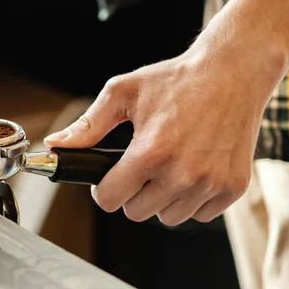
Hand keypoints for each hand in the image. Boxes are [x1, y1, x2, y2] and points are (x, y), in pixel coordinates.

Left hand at [43, 45, 266, 225]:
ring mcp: (210, 183)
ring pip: (168, 217)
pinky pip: (200, 215)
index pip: (110, 200)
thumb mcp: (123, 93)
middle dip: (131, 191)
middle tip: (140, 165)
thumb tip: (56, 144)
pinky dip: (192, 199)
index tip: (109, 177)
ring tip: (167, 165)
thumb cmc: (176, 79)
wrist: (232, 72)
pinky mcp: (233, 187)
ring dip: (161, 197)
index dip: (104, 188)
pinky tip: (191, 170)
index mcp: (150, 152)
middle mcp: (182, 174)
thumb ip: (88, 125)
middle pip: (136, 212)